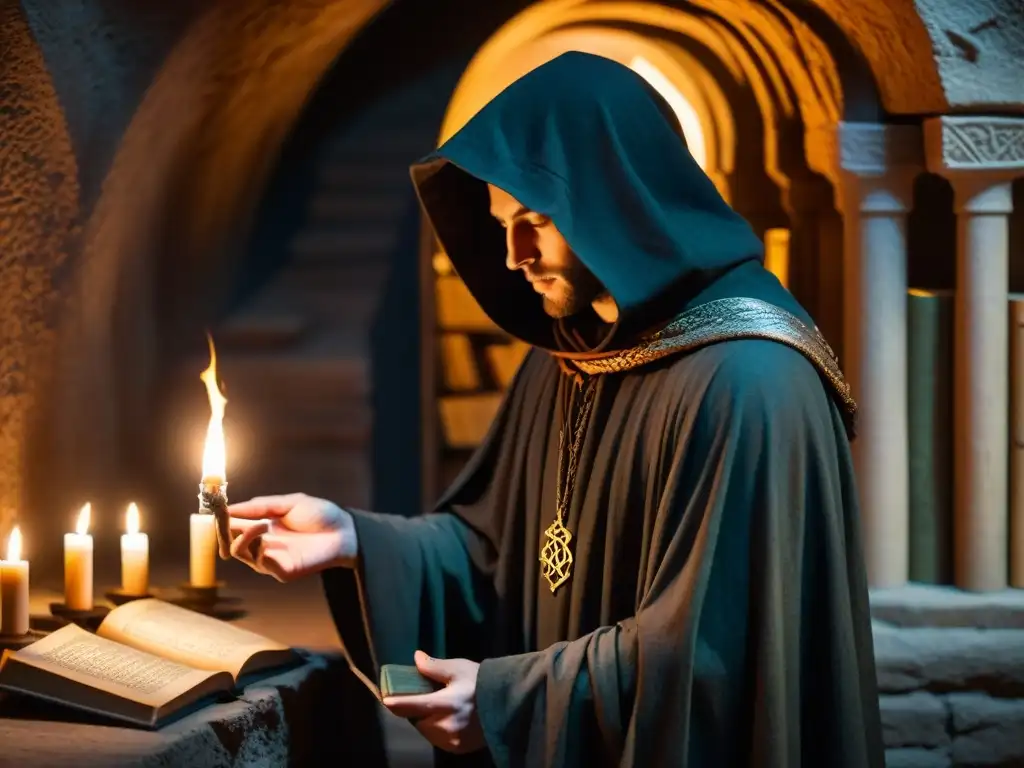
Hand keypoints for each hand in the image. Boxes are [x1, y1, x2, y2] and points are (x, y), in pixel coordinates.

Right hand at [224, 493, 357, 581]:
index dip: (221, 520)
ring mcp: (271, 560)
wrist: (346, 531)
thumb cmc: (321, 515)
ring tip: (262, 523)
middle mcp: (262, 545)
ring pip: (241, 553)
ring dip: (245, 536)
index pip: (232, 527)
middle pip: (230, 543)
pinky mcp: (282, 572)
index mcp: (262, 527)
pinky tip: (266, 533)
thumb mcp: (289, 503)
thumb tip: (230, 507)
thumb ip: (261, 506)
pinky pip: (261, 564)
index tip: (214, 510)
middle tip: (226, 519)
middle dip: (224, 531)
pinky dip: (258, 548)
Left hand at [382, 650, 484, 754]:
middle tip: (427, 697)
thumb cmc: (483, 683)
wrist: (509, 705)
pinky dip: (439, 731)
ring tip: (441, 708)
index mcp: (444, 704)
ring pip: (427, 731)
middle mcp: (445, 726)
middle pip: (417, 720)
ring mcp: (452, 741)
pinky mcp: (458, 749)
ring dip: (427, 721)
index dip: (394, 702)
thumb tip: (416, 658)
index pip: (409, 706)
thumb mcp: (459, 669)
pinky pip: (439, 740)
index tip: (385, 699)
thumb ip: (434, 667)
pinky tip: (450, 719)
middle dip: (417, 709)